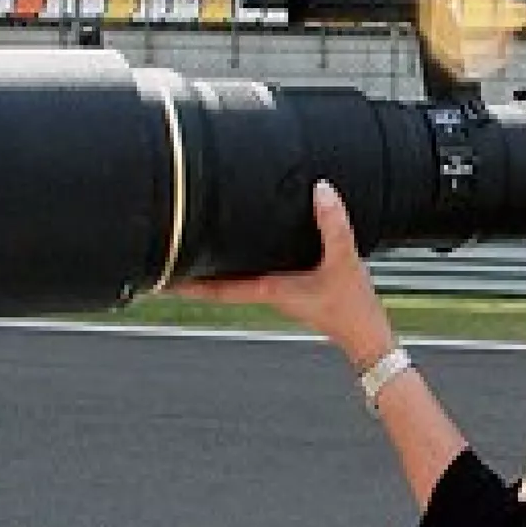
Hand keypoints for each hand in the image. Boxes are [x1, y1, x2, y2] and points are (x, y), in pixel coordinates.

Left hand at [172, 181, 396, 369]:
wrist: (367, 335)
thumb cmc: (353, 309)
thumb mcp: (344, 261)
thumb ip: (333, 225)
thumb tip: (321, 191)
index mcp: (270, 290)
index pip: (217, 289)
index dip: (185, 283)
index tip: (159, 277)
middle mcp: (268, 293)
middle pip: (217, 285)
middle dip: (190, 274)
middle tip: (163, 259)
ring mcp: (277, 294)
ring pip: (233, 282)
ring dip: (211, 271)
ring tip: (189, 254)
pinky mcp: (289, 290)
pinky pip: (253, 277)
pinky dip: (236, 267)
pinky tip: (238, 253)